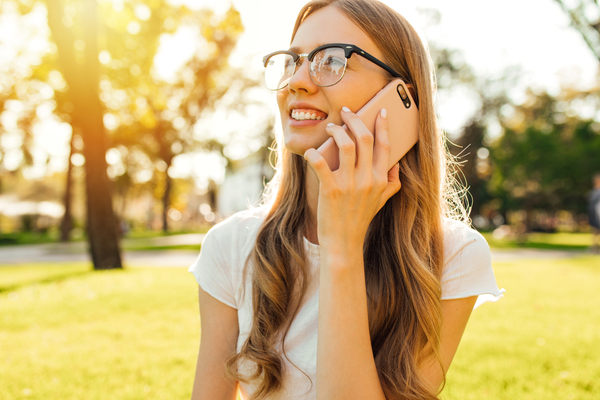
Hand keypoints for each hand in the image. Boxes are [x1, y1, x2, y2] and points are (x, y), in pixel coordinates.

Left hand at [303, 107, 401, 253]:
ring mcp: (349, 184)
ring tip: (331, 127)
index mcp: (380, 180)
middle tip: (346, 111)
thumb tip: (396, 167)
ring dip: (337, 131)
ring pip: (345, 144)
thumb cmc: (359, 220)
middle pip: (364, 138)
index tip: (380, 111)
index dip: (383, 125)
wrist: (343, 244)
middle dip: (355, 119)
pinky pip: (321, 163)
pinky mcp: (331, 190)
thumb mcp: (381, 202)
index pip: (384, 145)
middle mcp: (367, 180)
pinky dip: (314, 154)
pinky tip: (310, 152)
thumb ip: (391, 184)